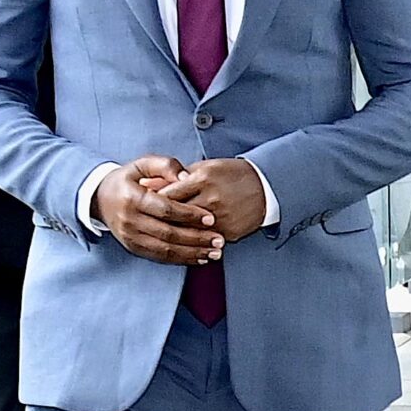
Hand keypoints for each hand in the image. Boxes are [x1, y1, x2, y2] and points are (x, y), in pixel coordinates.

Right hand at [95, 155, 223, 265]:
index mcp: (132, 198)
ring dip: (192, 253)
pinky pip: (159, 257)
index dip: (189, 215)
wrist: (99, 198)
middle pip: (168, 233)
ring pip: (165, 249)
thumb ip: (165, 165)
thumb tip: (187, 176)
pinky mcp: (133, 247)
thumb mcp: (142, 164)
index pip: (165, 209)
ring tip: (215, 252)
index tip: (211, 218)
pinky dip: (181, 260)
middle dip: (196, 238)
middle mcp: (130, 220)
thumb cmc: (127, 180)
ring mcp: (130, 237)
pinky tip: (200, 258)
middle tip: (219, 239)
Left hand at [152, 159, 269, 243]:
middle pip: (174, 216)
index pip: (168, 195)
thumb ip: (176, 176)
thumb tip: (147, 184)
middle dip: (159, 220)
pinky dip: (193, 242)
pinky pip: (204, 240)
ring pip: (188, 231)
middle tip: (147, 223)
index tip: (144, 206)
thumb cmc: (233, 174)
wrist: (266, 187)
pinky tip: (185, 242)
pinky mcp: (228, 231)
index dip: (153, 202)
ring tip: (161, 234)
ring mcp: (220, 218)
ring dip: (174, 234)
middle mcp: (210, 199)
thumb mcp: (205, 167)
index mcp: (202, 180)